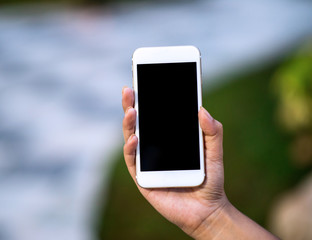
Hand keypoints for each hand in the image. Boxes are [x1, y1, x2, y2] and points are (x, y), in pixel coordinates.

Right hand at [122, 86, 226, 237]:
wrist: (207, 210)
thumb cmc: (210, 180)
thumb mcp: (214, 152)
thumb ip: (213, 132)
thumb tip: (202, 109)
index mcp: (169, 139)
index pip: (156, 116)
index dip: (148, 99)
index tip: (144, 81)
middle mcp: (154, 147)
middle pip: (140, 123)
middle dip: (132, 106)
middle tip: (129, 90)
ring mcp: (147, 162)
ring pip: (132, 138)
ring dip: (129, 124)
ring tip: (132, 110)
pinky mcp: (142, 177)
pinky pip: (133, 160)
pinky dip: (131, 148)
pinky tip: (134, 138)